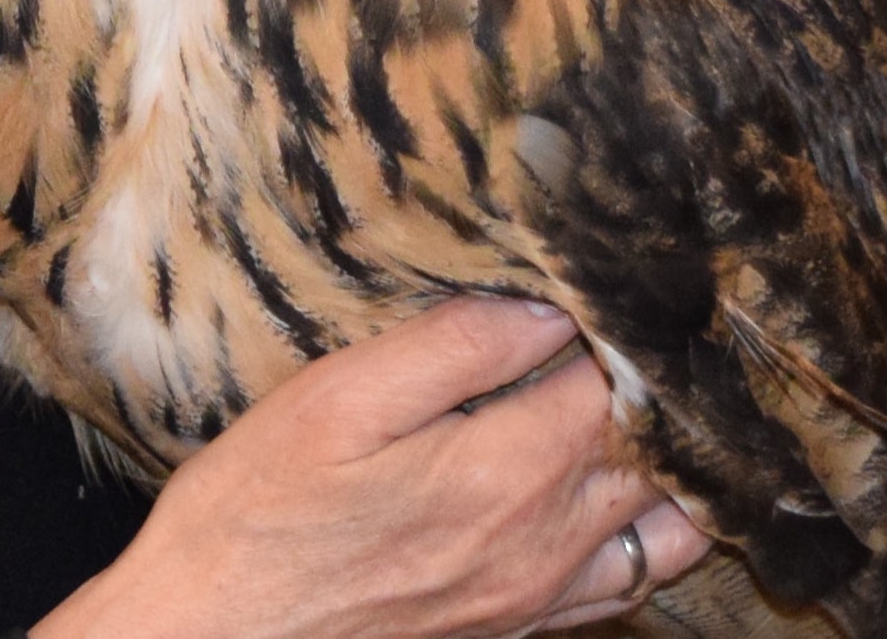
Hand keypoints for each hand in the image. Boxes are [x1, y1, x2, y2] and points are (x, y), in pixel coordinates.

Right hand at [30, 297, 711, 638]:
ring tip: (617, 403)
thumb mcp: (335, 400)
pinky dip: (645, 530)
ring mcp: (539, 594)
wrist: (217, 630)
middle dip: (648, 385)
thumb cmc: (257, 511)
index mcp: (504, 472)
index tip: (593, 281)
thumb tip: (543, 308)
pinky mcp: (521, 625)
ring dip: (665, 461)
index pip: (617, 382)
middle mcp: (543, 542)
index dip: (615, 326)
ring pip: (669, 526)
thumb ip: (450, 348)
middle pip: (658, 452)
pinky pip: (631, 583)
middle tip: (612, 327)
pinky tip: (602, 487)